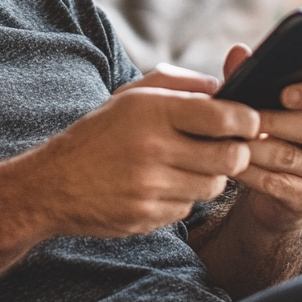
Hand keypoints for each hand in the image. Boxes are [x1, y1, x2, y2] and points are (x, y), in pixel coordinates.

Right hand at [25, 79, 258, 238]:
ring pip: (213, 186)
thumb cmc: (100, 132)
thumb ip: (181, 84)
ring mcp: (149, 187)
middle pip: (229, 157)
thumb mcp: (132, 95)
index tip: (248, 122)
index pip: (223, 118)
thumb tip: (224, 89)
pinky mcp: (146, 217)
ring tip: (187, 165)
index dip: (246, 121)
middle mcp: (152, 148)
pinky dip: (183, 197)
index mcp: (152, 111)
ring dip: (209, 176)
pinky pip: (188, 208)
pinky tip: (161, 186)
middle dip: (236, 152)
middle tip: (226, 147)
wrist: (53, 183)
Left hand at [222, 44, 301, 234]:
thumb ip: (249, 78)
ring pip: (291, 157)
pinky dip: (252, 174)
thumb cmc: (263, 140)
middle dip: (273, 121)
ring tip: (230, 142)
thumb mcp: (257, 108)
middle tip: (244, 120)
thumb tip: (238, 51)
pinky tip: (232, 167)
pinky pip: (279, 185)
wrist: (268, 194)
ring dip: (256, 149)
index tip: (285, 93)